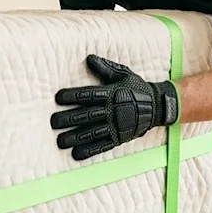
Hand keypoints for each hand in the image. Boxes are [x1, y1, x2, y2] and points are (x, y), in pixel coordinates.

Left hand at [50, 54, 178, 159]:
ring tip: (60, 141)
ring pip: (92, 132)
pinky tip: (76, 154)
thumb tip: (89, 58)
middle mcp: (112, 110)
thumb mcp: (124, 74)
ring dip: (75, 137)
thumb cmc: (137, 88)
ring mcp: (116, 126)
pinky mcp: (119, 137)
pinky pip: (103, 145)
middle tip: (53, 122)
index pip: (89, 95)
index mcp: (112, 94)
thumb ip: (105, 68)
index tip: (58, 98)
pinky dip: (89, 150)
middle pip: (87, 115)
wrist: (158, 106)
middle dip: (69, 118)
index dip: (73, 96)